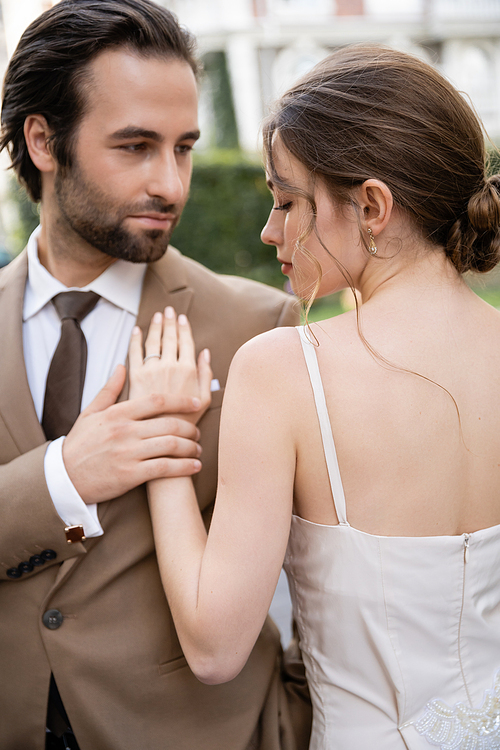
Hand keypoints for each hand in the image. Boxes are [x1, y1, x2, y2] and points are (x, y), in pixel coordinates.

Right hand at [63, 365, 202, 503]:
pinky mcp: (131, 475)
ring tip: (198, 450)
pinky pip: (165, 468)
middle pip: (170, 423)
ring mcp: (128, 453)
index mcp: (117, 413)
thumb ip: (109, 390)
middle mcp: (125, 431)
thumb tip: (123, 366)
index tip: (197, 403)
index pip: (157, 401)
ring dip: (191, 448)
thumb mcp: (90, 413)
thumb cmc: (79, 444)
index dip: (182, 401)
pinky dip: (184, 467)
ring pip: (171, 445)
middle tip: (198, 432)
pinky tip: (194, 466)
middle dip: (191, 428)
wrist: (64, 477)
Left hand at [129, 307, 211, 423]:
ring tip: (156, 316)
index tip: (181, 318)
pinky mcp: (136, 376)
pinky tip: (137, 331)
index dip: (184, 328)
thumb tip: (205, 352)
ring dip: (155, 326)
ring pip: (154, 341)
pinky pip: (134, 352)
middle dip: (169, 322)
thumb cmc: (187, 421)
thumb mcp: (206, 399)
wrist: (163, 435)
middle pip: (170, 338)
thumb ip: (206, 373)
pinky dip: (135, 339)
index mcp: (188, 370)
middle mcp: (170, 366)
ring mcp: (152, 370)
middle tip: (168, 310)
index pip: (186, 342)